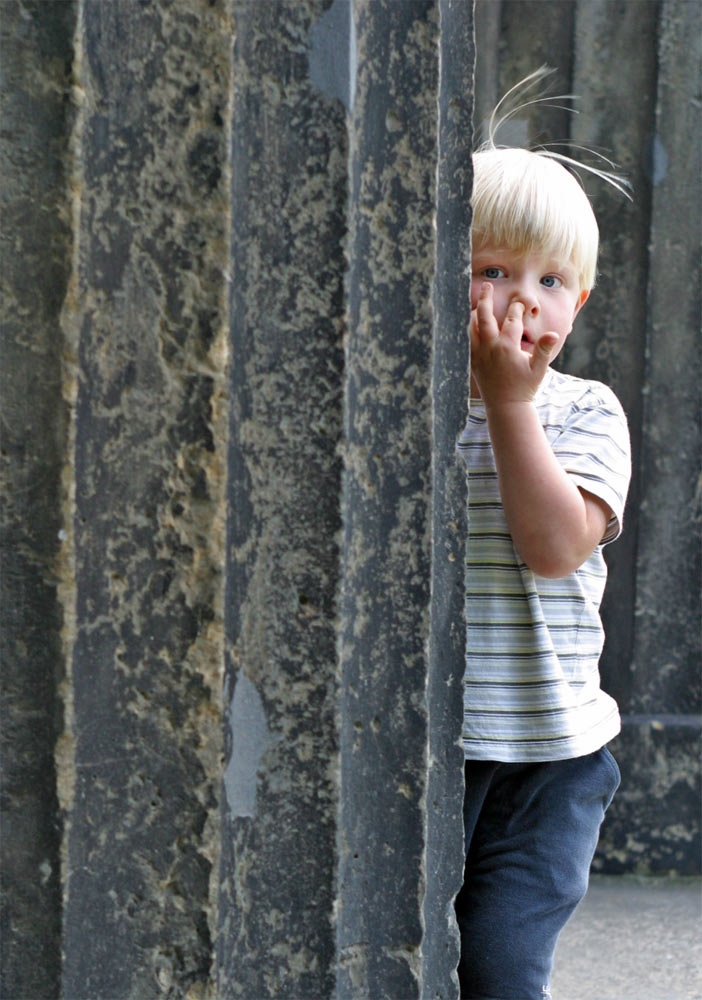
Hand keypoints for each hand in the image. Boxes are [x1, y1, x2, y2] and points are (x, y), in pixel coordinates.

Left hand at [470, 283, 557, 405]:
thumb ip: (544, 349)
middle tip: (487, 285)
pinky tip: (468, 324)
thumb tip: (553, 333)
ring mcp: (479, 355)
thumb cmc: (524, 388)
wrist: (506, 407)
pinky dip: (466, 330)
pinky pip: (466, 340)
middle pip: (484, 316)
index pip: (512, 319)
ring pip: (470, 327)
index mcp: (507, 347)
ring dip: (473, 313)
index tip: (521, 303)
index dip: (517, 308)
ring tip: (475, 303)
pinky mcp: (472, 362)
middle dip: (486, 299)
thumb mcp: (538, 369)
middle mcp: (490, 348)